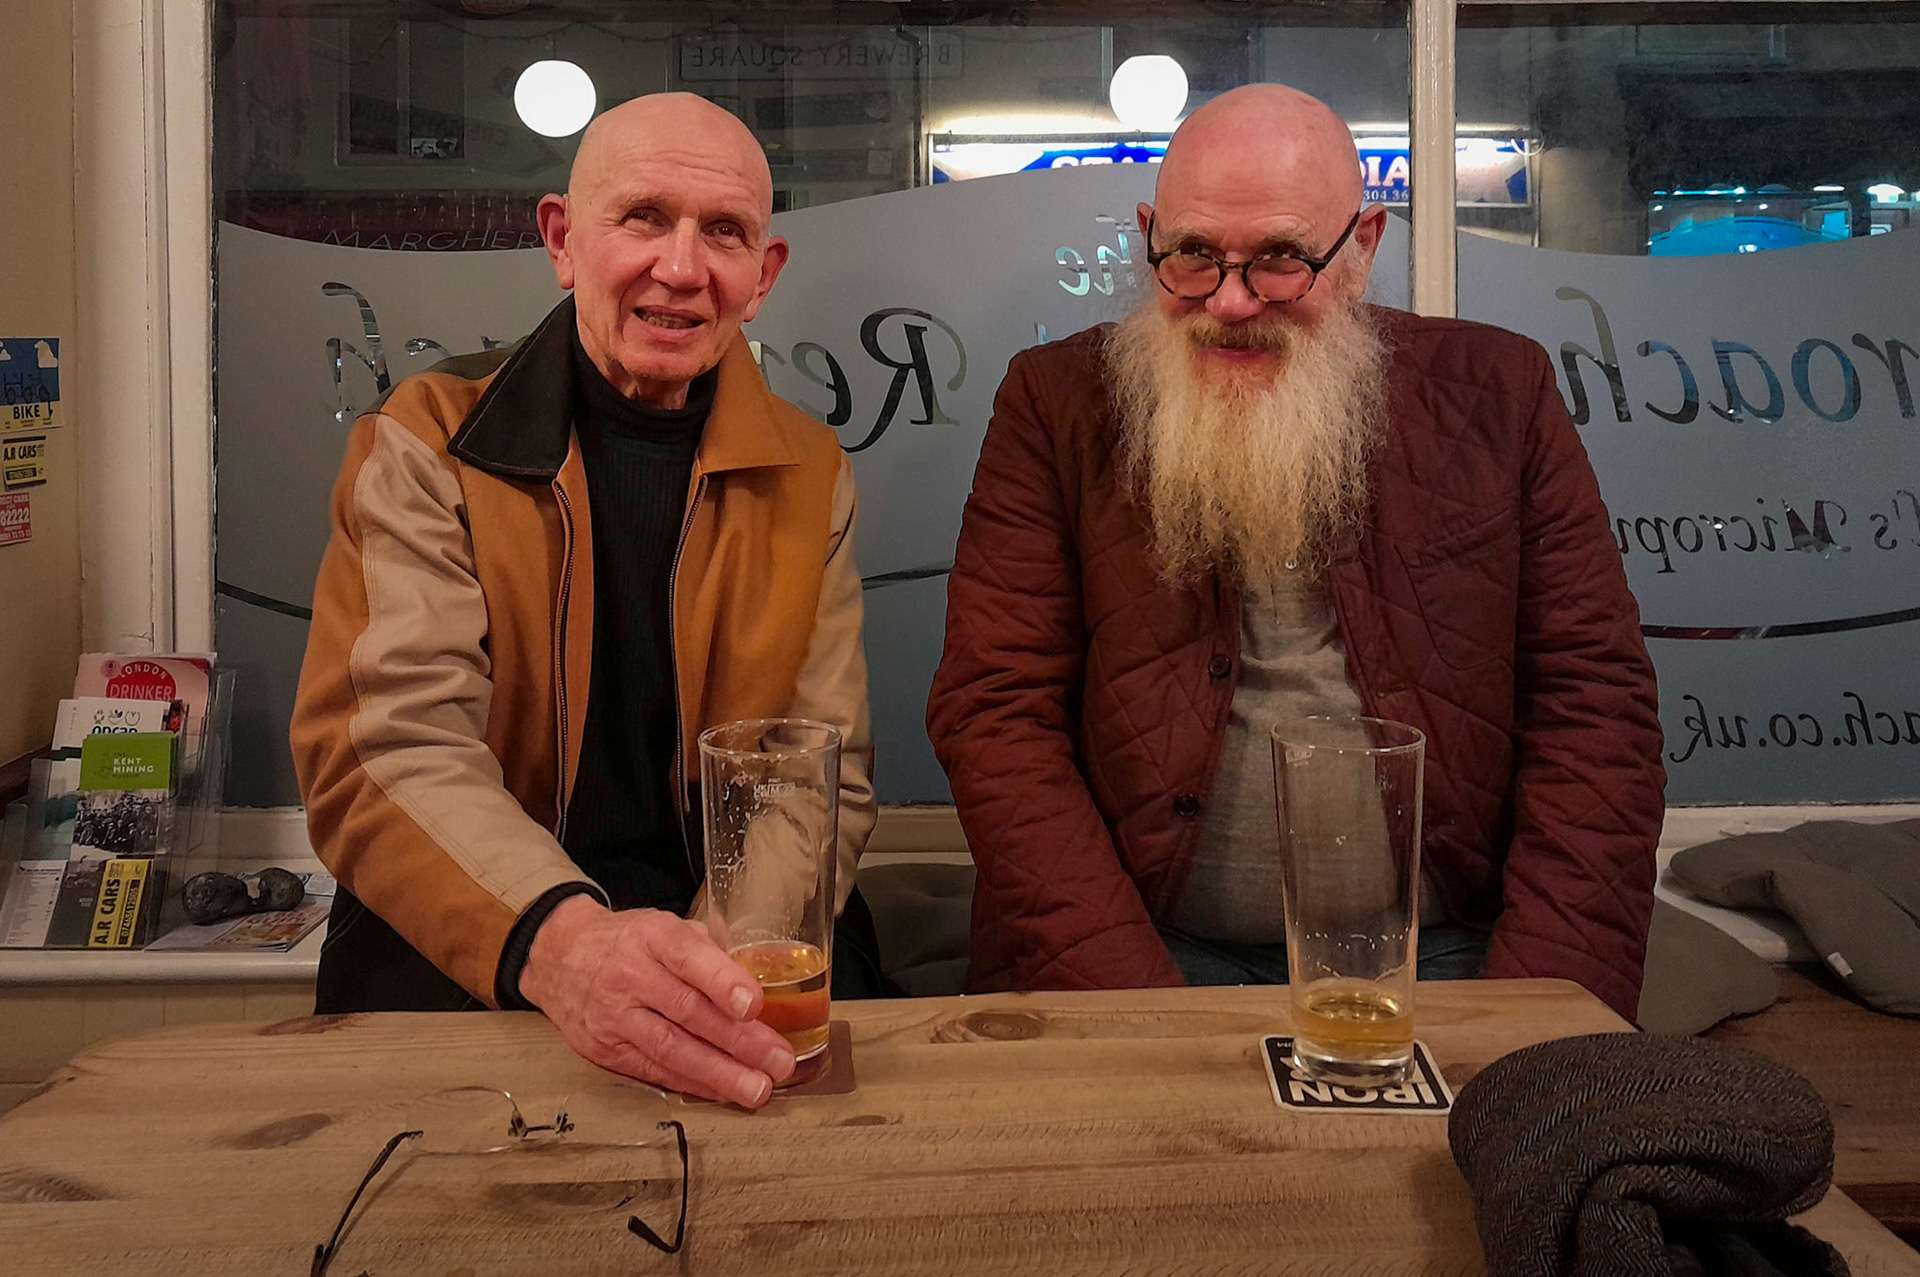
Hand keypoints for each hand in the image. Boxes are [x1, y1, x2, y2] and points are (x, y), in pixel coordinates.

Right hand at [518, 895, 794, 1106]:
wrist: (559, 957)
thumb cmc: (629, 942)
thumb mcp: (665, 927)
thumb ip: (708, 951)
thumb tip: (759, 984)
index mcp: (651, 936)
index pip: (687, 957)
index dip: (723, 982)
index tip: (756, 1005)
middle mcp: (629, 975)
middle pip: (687, 1011)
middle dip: (739, 1040)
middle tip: (779, 1061)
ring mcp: (614, 1016)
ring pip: (671, 1049)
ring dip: (719, 1073)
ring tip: (757, 1089)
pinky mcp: (605, 1049)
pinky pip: (654, 1070)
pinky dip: (692, 1083)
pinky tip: (722, 1091)